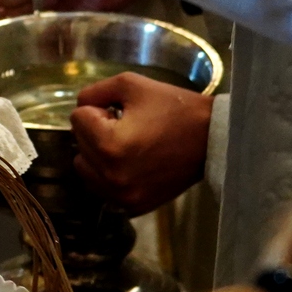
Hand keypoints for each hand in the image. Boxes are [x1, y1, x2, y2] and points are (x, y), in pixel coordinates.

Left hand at [70, 73, 211, 213]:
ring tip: (127, 144)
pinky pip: (102, 188)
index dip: (100, 108)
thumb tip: (78, 108)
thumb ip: (94, 92)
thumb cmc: (174, 108)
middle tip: (128, 126)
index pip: (77, 117)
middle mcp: (111, 177)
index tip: (124, 111)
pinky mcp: (134, 206)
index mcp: (109, 145)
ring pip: (85, 168)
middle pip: (78, 144)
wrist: (214, 140)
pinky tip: (132, 162)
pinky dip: (109, 174)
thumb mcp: (131, 84)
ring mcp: (122, 196)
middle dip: (97, 130)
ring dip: (97, 154)